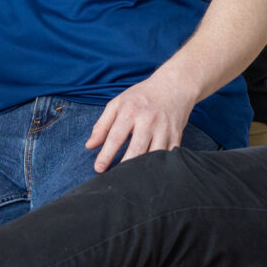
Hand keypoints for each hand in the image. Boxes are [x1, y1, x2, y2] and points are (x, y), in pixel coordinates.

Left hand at [85, 64, 199, 171]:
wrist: (174, 85)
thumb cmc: (142, 96)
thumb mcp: (118, 103)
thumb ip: (102, 125)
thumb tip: (89, 146)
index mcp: (131, 111)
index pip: (115, 137)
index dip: (106, 155)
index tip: (98, 169)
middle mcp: (149, 120)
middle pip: (136, 150)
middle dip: (124, 168)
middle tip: (114, 180)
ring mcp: (165, 129)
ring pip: (153, 156)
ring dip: (142, 170)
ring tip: (131, 181)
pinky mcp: (177, 136)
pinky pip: (168, 156)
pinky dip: (159, 167)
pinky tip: (150, 174)